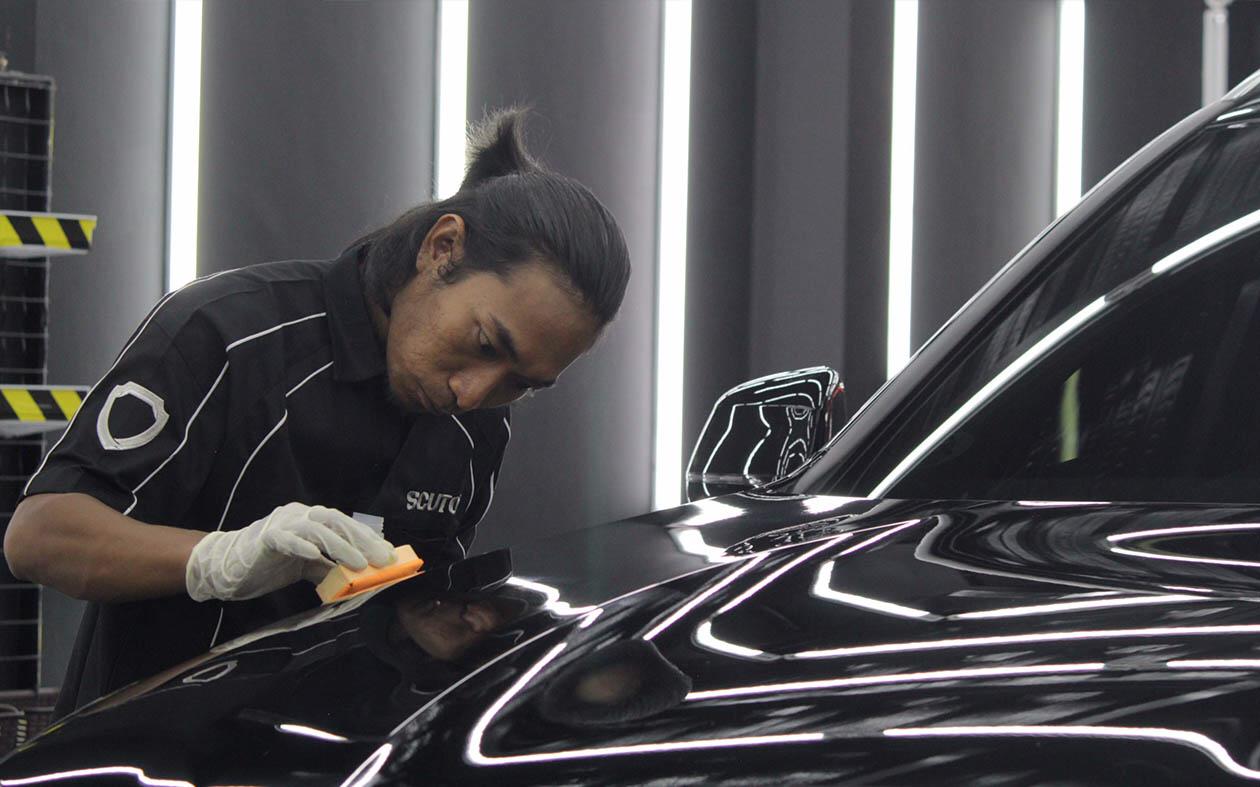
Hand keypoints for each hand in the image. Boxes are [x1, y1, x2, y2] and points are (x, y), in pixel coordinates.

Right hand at [185, 502, 395, 601]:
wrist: (230, 569)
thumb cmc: (271, 565)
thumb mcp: (308, 567)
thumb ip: (330, 568)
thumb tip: (360, 579)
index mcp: (312, 520)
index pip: (346, 524)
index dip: (369, 537)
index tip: (390, 554)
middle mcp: (300, 515)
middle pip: (337, 521)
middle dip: (362, 540)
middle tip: (382, 559)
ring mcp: (283, 524)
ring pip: (317, 528)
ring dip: (341, 546)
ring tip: (359, 564)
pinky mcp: (266, 537)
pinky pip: (287, 539)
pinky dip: (303, 546)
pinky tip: (317, 556)